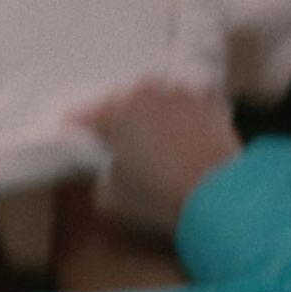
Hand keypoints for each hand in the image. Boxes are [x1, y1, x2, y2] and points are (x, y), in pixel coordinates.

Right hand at [73, 80, 241, 236]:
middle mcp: (150, 93)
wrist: (221, 197)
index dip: (76, 126)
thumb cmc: (158, 195)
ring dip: (152, 113)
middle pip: (125, 101)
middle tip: (114, 134)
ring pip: (160, 100)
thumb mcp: (110, 198)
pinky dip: (184, 117)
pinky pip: (191, 108)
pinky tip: (184, 133)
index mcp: (118, 109)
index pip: (88, 115)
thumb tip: (108, 171)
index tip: (70, 131)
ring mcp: (185, 97)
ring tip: (152, 133)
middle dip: (118, 115)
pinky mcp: (214, 109)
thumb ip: (100, 177)